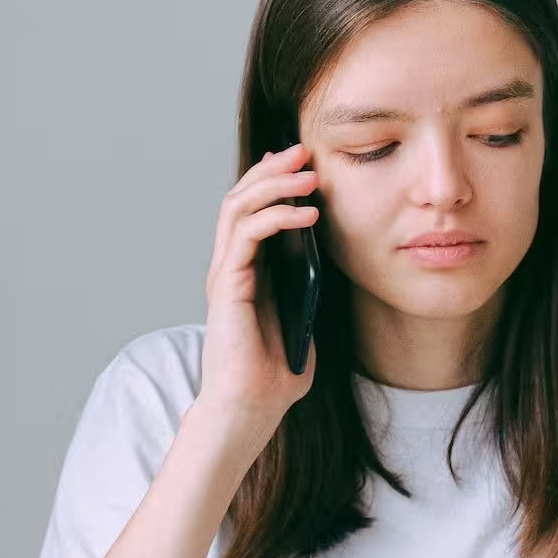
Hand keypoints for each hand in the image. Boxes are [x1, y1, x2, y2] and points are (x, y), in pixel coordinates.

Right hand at [198, 141, 319, 439]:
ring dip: (274, 183)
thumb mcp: (305, 318)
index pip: (252, 209)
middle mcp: (230, 266)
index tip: (306, 163)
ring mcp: (225, 274)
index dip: (275, 181)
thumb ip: (310, 289)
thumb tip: (331, 259)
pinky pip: (247, 234)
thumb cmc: (276, 374)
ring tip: (307, 173)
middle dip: (272, 169)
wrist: (251, 407)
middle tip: (304, 150)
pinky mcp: (227, 285)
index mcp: (247, 271)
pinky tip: (308, 214)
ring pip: (237, 206)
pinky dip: (277, 216)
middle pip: (240, 197)